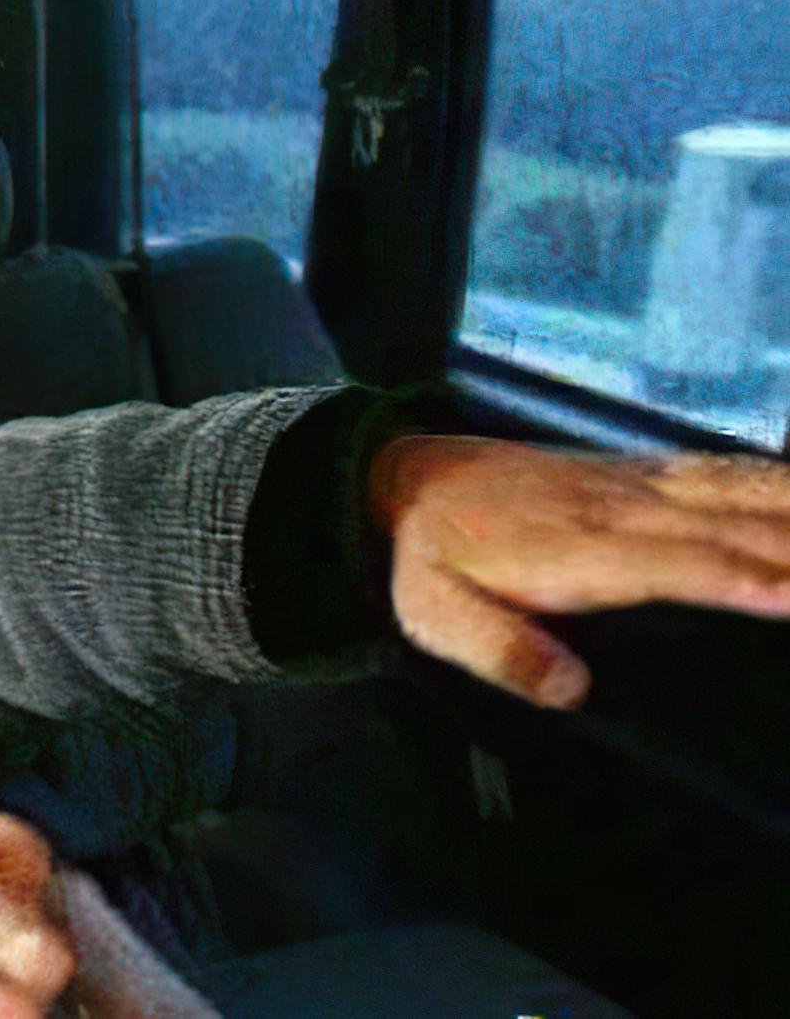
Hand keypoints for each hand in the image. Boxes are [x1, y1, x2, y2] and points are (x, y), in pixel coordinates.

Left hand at [372, 435, 789, 707]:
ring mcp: (637, 484)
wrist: (408, 478)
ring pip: (740, 489)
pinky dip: (777, 476)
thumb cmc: (427, 561)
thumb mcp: (435, 617)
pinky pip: (723, 469)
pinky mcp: (641, 472)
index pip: (680, 565)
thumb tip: (570, 691)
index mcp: (579, 551)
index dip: (747, 579)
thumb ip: (499, 652)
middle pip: (734, 525)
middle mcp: (623, 510)